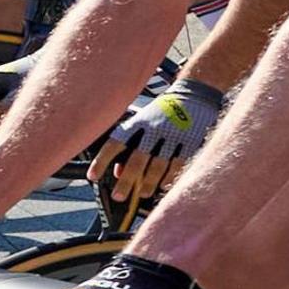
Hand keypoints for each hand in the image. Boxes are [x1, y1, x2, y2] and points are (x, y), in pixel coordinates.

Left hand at [94, 76, 223, 203]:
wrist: (195, 92)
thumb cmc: (164, 110)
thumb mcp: (143, 121)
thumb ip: (130, 144)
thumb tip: (118, 172)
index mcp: (138, 122)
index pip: (115, 143)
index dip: (102, 161)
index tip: (93, 176)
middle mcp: (153, 129)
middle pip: (137, 159)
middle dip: (126, 180)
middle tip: (118, 195)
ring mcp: (173, 136)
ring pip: (158, 165)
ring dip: (148, 182)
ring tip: (142, 193)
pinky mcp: (190, 142)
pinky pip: (178, 164)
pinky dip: (170, 177)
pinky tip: (164, 185)